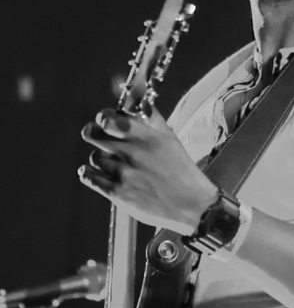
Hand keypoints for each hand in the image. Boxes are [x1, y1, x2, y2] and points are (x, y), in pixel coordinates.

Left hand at [78, 107, 217, 234]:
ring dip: (100, 158)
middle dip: (93, 133)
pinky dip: (89, 174)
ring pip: (94, 157)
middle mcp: (131, 152)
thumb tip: (142, 102)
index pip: (108, 119)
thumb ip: (153, 119)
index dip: (103, 118)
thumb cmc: (181, 170)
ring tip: (111, 163)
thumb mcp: (170, 140)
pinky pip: (89, 177)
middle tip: (96, 135)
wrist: (190, 205)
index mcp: (145, 136)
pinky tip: (95, 174)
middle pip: (93, 134)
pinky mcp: (116, 193)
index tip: (105, 122)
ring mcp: (122, 173)